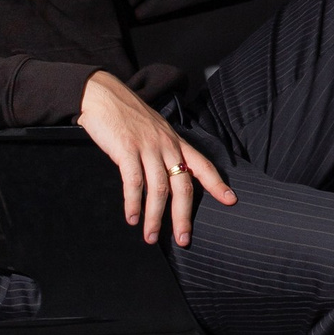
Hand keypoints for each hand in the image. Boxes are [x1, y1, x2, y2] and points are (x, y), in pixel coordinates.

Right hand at [77, 73, 237, 247]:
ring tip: (151, 237)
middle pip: (183, 185)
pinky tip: (132, 217)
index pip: (202, 165)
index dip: (217, 184)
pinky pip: (133, 182)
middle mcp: (166, 145)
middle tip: (183, 240)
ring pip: (159, 189)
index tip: (230, 201)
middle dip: (183, 216)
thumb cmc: (127, 115)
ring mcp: (147, 147)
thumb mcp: (154, 130)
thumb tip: (166, 180)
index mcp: (175, 141)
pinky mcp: (126, 149)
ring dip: (155, 217)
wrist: (102, 94)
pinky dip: (133, 203)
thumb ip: (163, 152)